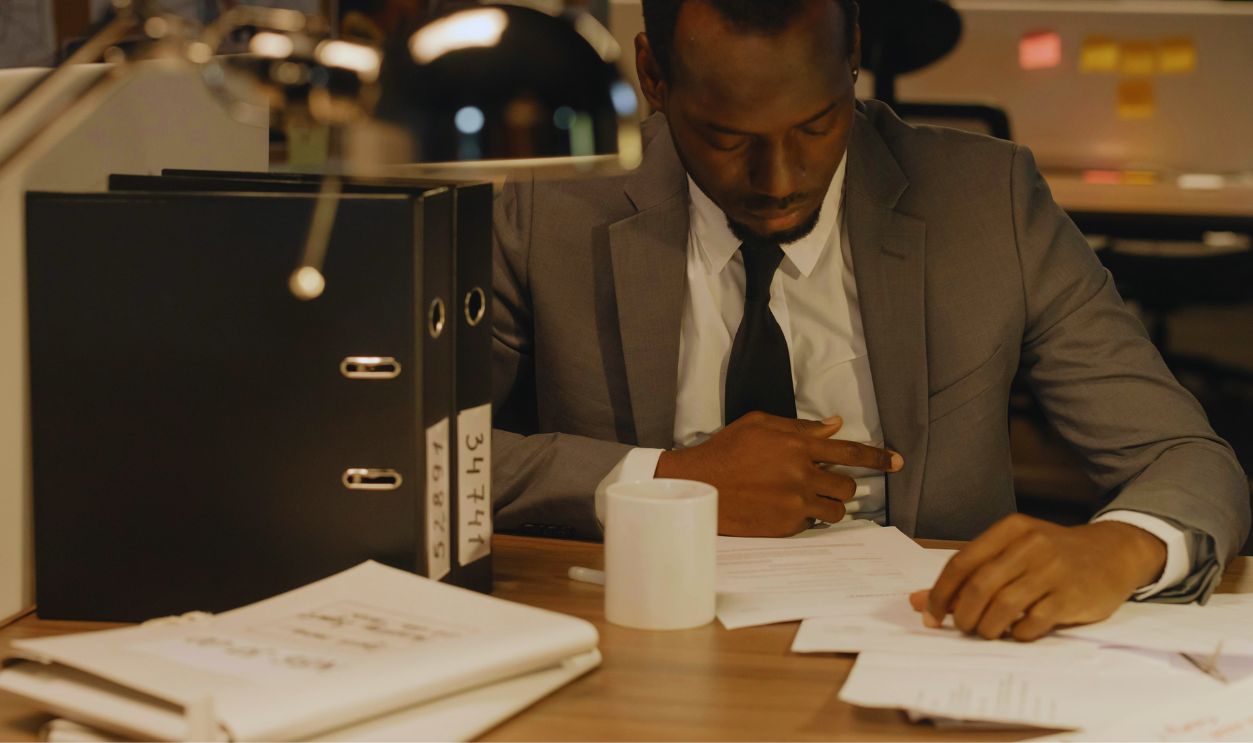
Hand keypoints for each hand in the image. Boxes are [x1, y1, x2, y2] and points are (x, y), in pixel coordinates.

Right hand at [654, 411, 902, 536]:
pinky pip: (812, 524)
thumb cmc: (726, 450)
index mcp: (797, 445)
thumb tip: (834, 426)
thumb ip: (799, 427)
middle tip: (825, 482)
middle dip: (842, 483)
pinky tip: (783, 507)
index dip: (877, 457)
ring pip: (836, 509)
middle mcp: (801, 474)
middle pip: (847, 485)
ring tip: (806, 497)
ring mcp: (794, 503)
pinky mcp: (786, 526)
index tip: (897, 462)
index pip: (849, 451)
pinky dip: (805, 517)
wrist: (699, 485)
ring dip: (828, 503)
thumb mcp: (760, 425)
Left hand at [909, 514, 1166, 640]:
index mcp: (1009, 530)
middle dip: (961, 614)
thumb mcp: (1012, 552)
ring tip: (986, 632)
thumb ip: (969, 574)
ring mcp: (1052, 570)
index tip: (929, 614)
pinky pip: (1033, 622)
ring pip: (1003, 606)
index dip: (940, 593)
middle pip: (979, 586)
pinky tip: (1016, 632)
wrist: (1112, 553)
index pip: (961, 563)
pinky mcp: (1072, 596)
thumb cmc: (1052, 555)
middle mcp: (1030, 545)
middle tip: (960, 627)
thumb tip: (918, 601)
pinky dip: (1017, 633)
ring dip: (986, 627)